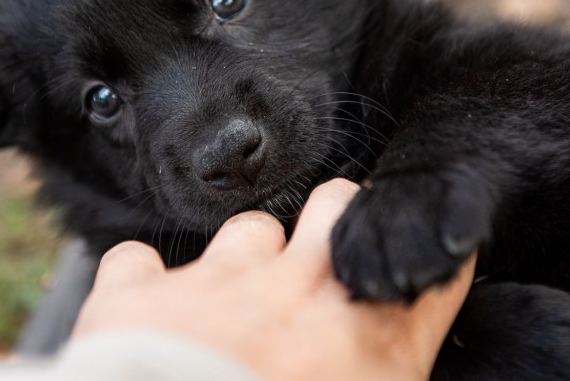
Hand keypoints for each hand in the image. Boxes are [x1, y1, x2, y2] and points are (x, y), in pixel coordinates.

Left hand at [72, 178, 476, 380]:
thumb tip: (374, 366)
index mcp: (371, 336)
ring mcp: (219, 281)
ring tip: (233, 307)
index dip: (424, 253)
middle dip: (333, 224)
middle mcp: (303, 289)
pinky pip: (138, 261)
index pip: (431, 263)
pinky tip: (147, 313)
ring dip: (245, 260)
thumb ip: (382, 370)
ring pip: (249, 228)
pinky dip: (142, 283)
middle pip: (339, 205)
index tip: (408, 264)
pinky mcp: (140, 293)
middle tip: (318, 270)